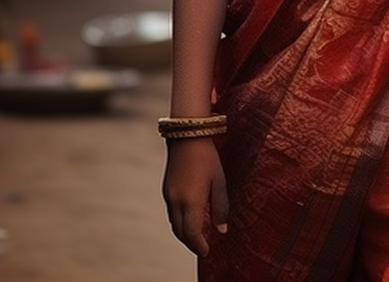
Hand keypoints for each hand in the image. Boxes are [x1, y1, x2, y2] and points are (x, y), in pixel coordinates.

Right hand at [162, 138, 229, 255]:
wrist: (187, 136)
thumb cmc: (207, 157)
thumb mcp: (219, 181)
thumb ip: (220, 206)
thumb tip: (222, 230)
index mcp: (191, 201)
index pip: (192, 234)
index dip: (199, 245)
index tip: (207, 251)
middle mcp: (176, 201)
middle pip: (181, 232)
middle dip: (191, 242)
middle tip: (202, 247)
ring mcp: (169, 195)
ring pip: (174, 223)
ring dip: (184, 233)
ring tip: (197, 237)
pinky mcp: (166, 189)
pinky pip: (171, 213)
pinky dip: (179, 221)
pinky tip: (189, 219)